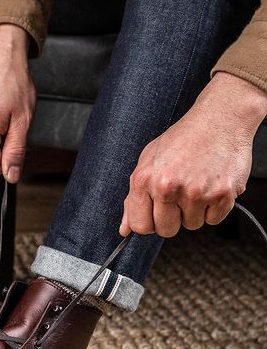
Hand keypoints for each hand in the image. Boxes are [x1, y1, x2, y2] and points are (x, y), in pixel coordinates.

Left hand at [121, 72, 266, 237]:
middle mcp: (169, 187)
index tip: (154, 214)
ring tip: (196, 185)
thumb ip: (134, 198)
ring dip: (194, 211)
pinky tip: (211, 186)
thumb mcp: (148, 161)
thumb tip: (125, 229)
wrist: (220, 119)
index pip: (140, 225)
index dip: (148, 223)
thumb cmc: (183, 138)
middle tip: (178, 197)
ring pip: (191, 225)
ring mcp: (196, 192)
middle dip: (172, 219)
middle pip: (166, 230)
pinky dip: (214, 208)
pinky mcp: (222, 194)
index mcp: (146, 179)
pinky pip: (214, 220)